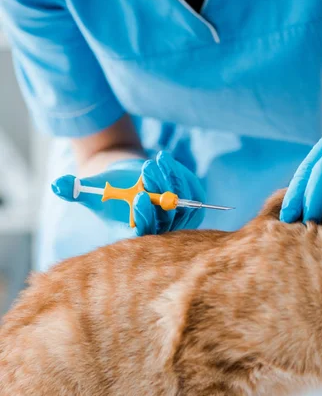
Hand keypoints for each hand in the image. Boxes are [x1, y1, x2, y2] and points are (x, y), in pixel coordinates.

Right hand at [52, 150, 205, 234]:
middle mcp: (158, 231)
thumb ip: (74, 190)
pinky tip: (164, 161)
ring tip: (154, 162)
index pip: (145, 233)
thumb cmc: (108, 190)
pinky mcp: (189, 203)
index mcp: (135, 234)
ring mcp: (177, 219)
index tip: (139, 196)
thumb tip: (58, 185)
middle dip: (159, 192)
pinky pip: (189, 191)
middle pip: (167, 219)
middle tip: (148, 170)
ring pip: (181, 203)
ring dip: (169, 180)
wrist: (129, 181)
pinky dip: (178, 174)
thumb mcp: (90, 190)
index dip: (144, 217)